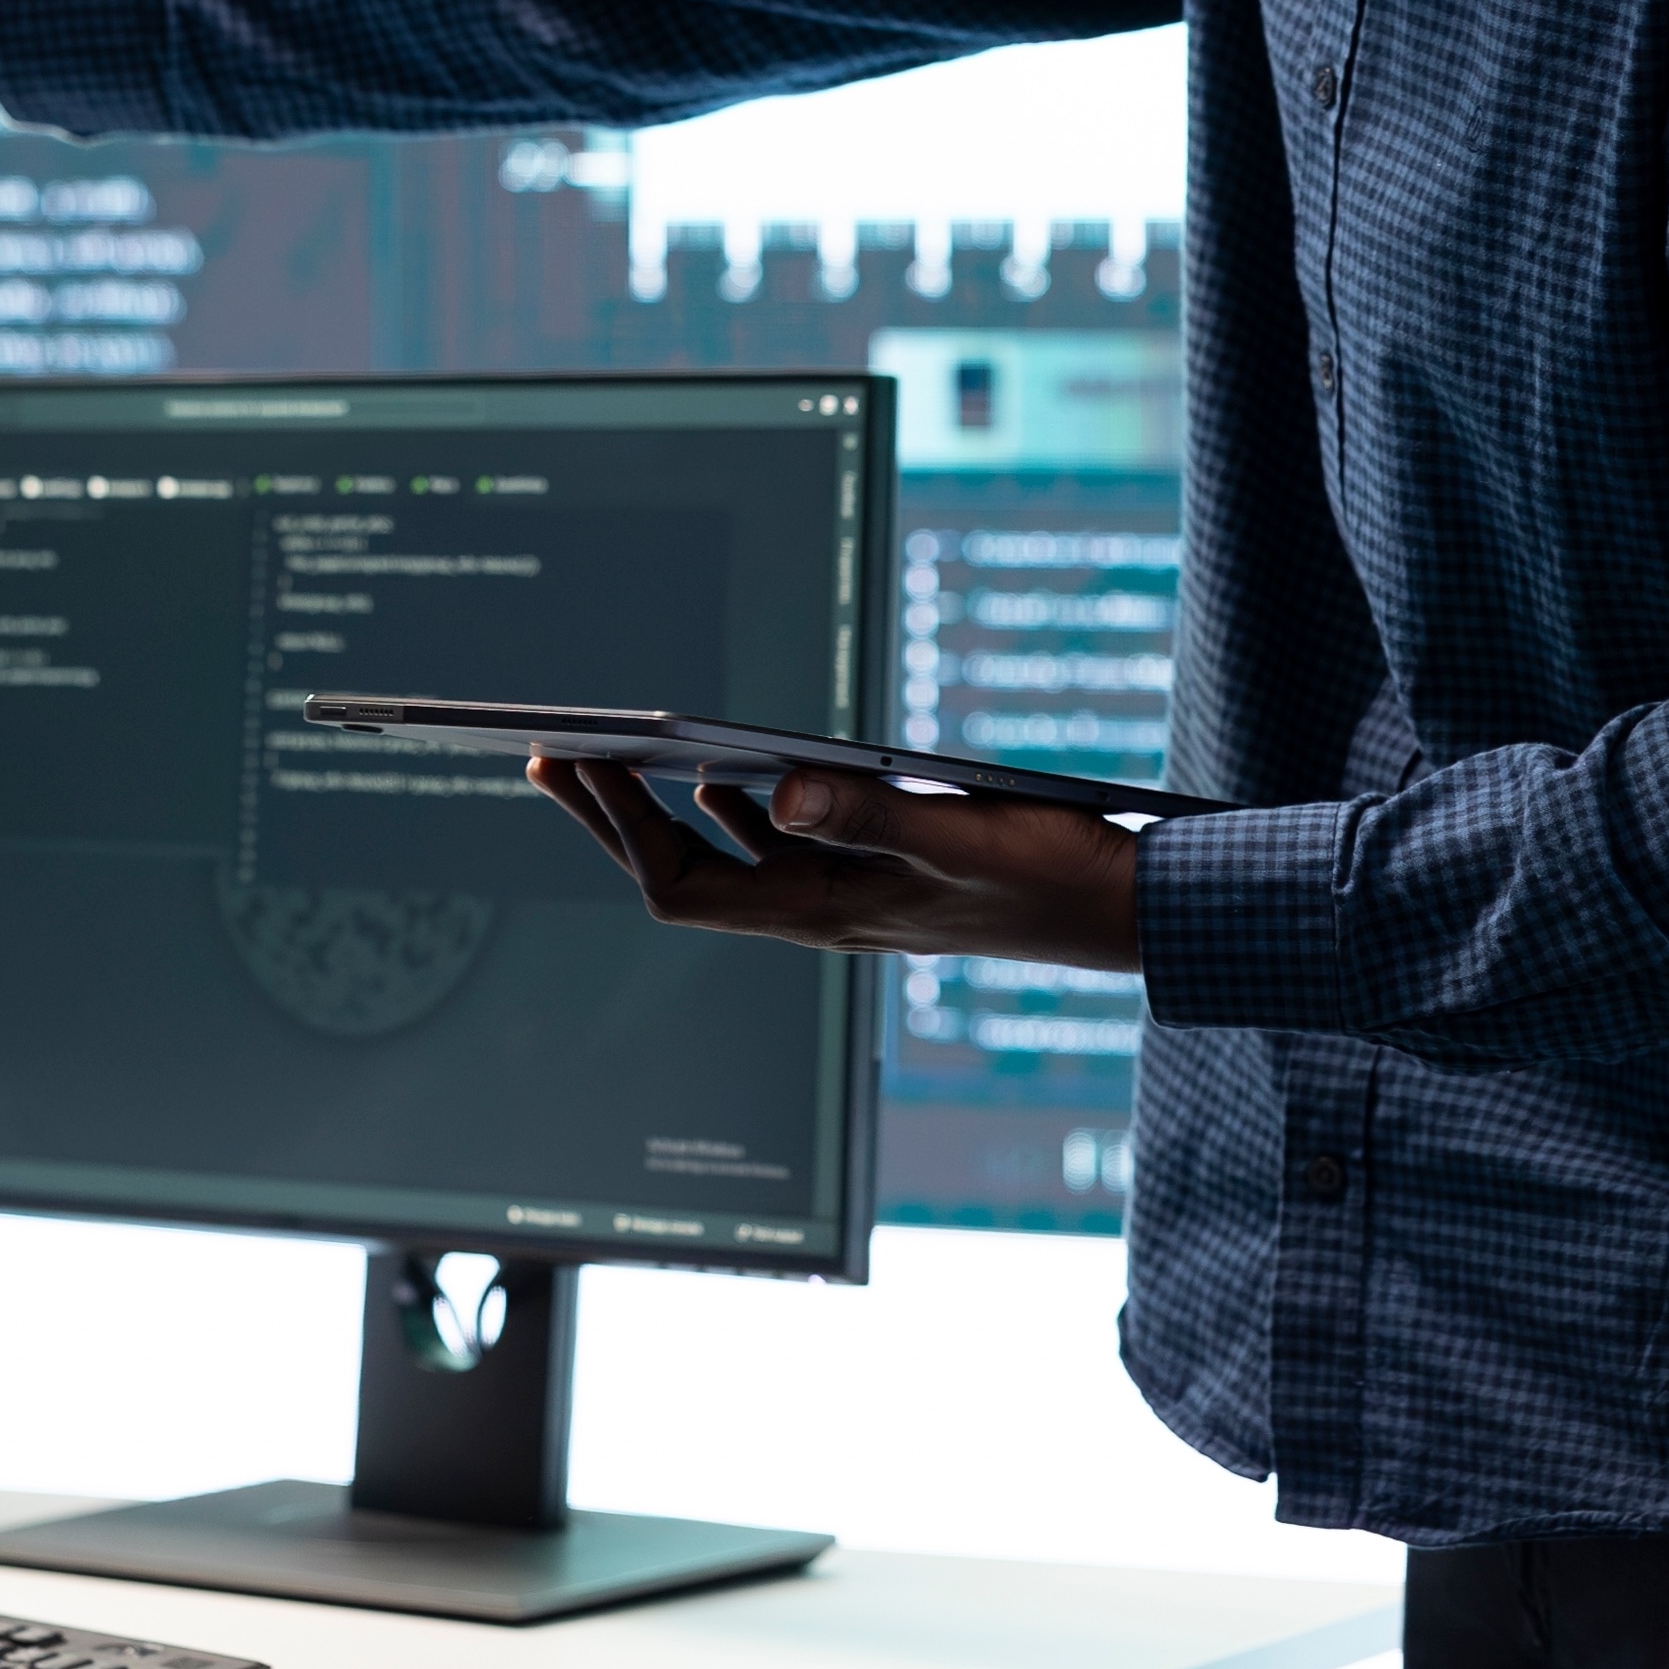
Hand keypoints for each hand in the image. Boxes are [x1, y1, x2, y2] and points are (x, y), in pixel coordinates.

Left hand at [527, 757, 1143, 973]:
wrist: (1119, 908)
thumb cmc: (1046, 877)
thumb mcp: (954, 837)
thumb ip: (864, 812)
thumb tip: (771, 790)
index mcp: (822, 912)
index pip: (683, 887)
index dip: (619, 830)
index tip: (573, 766)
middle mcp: (819, 910)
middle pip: (683, 875)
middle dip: (611, 818)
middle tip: (550, 757)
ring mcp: (844, 893)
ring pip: (725, 858)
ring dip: (663, 809)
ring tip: (610, 756)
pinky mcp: (874, 870)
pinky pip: (779, 844)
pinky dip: (736, 805)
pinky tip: (725, 770)